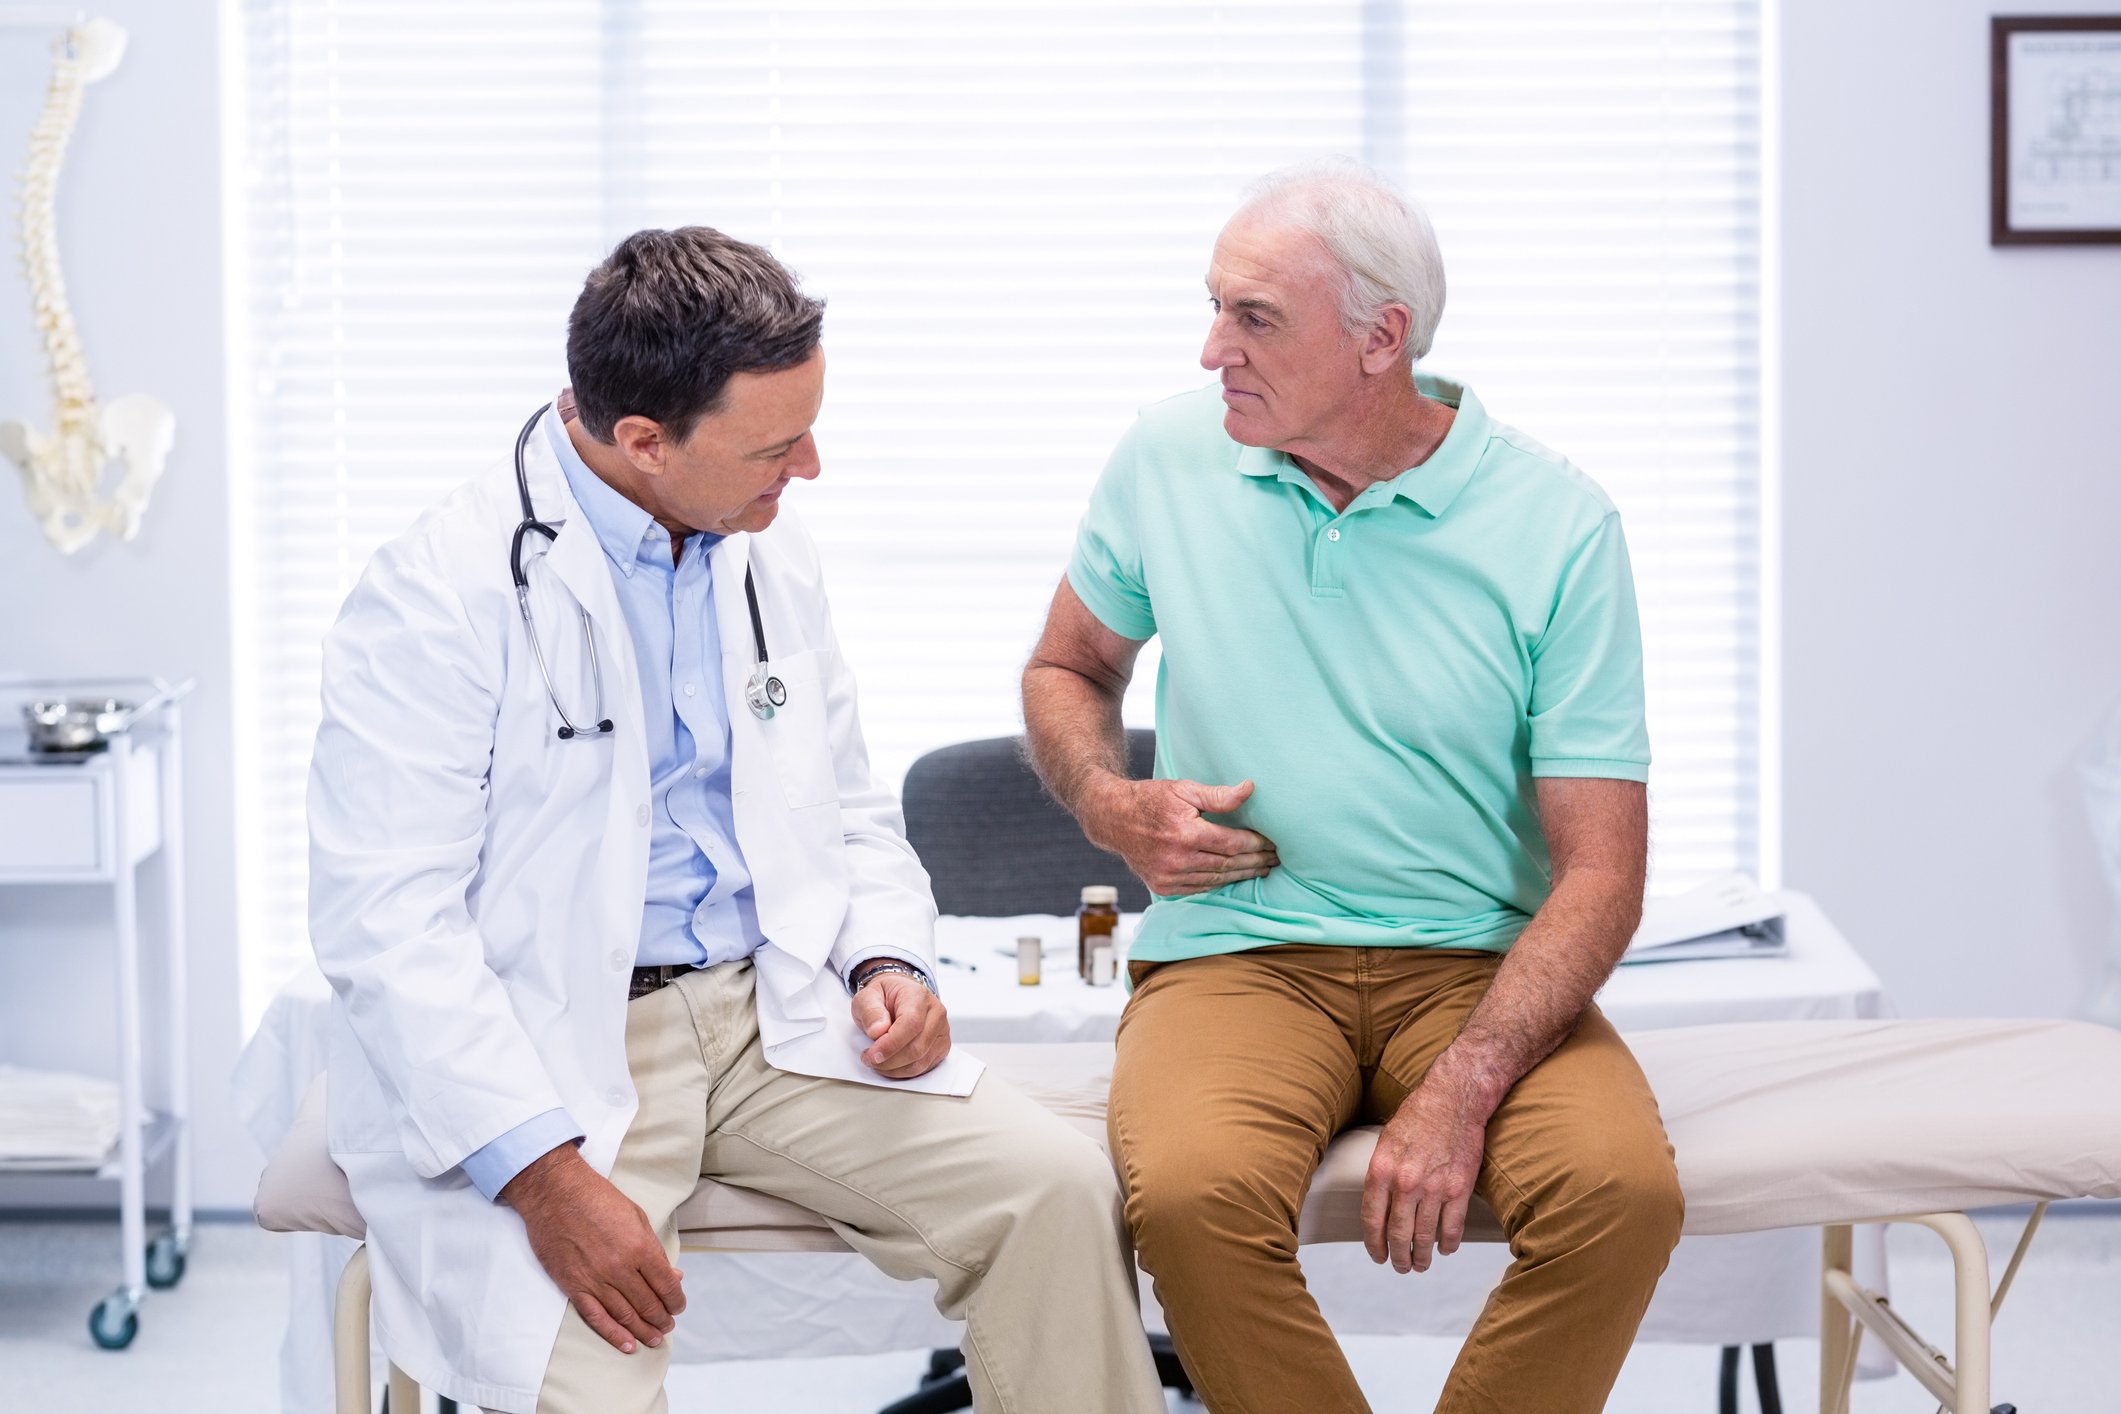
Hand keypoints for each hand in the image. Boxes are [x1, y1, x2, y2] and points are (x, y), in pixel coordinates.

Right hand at [502, 1145, 684, 1353]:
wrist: (555, 1193)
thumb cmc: (599, 1199)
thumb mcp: (637, 1216)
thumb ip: (654, 1249)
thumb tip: (672, 1275)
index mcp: (640, 1247)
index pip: (666, 1285)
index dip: (676, 1300)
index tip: (678, 1306)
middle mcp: (620, 1268)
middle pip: (648, 1304)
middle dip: (662, 1318)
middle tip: (668, 1325)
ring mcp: (595, 1280)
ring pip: (625, 1316)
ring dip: (643, 1330)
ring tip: (654, 1338)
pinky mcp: (573, 1287)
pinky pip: (596, 1318)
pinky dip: (613, 1335)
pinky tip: (627, 1345)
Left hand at [851, 971, 951, 1077]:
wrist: (897, 996)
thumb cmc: (884, 996)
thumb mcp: (867, 996)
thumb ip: (870, 1011)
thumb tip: (878, 1031)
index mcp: (918, 996)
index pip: (911, 1024)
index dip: (891, 1044)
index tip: (872, 1054)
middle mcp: (935, 1013)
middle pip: (917, 1048)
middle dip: (889, 1061)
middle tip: (869, 1059)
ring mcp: (941, 1032)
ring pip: (921, 1062)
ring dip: (894, 1069)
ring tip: (877, 1062)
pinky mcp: (941, 1047)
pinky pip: (924, 1068)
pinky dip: (903, 1072)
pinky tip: (890, 1064)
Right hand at [1080, 776, 1277, 896]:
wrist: (1113, 818)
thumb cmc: (1151, 799)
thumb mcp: (1184, 789)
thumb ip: (1218, 795)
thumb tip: (1250, 789)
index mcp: (1185, 834)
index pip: (1232, 844)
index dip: (1255, 844)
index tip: (1271, 842)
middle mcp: (1176, 860)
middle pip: (1228, 865)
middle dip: (1255, 862)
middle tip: (1275, 859)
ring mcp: (1168, 877)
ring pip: (1216, 880)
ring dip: (1241, 875)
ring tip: (1261, 869)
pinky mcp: (1162, 887)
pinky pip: (1199, 888)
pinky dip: (1219, 883)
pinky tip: (1234, 876)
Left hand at [1360, 1072, 1490, 1273]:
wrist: (1454, 1099)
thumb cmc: (1418, 1116)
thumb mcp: (1386, 1142)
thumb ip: (1381, 1175)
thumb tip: (1378, 1207)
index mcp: (1381, 1170)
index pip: (1373, 1220)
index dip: (1374, 1244)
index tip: (1378, 1256)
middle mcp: (1406, 1183)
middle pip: (1399, 1234)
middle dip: (1398, 1257)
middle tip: (1400, 1267)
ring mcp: (1434, 1188)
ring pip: (1425, 1236)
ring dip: (1422, 1256)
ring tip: (1420, 1265)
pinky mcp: (1460, 1189)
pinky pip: (1452, 1227)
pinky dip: (1448, 1244)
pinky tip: (1445, 1249)